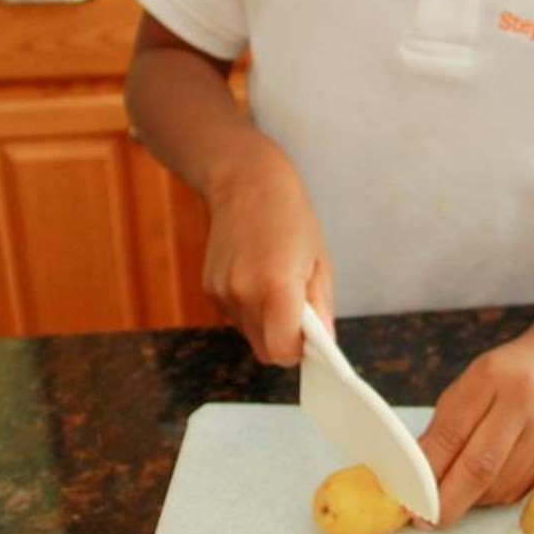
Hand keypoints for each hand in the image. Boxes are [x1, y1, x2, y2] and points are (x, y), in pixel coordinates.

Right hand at [202, 142, 332, 366]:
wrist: (246, 182)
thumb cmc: (291, 217)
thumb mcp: (319, 260)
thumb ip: (320, 307)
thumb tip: (323, 343)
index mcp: (275, 285)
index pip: (283, 351)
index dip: (300, 350)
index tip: (312, 337)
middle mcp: (242, 293)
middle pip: (265, 351)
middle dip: (285, 342)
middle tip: (300, 314)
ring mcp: (221, 292)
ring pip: (250, 334)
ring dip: (267, 324)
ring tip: (277, 285)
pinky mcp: (210, 288)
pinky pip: (236, 316)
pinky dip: (251, 308)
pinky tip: (257, 275)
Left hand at [417, 335, 533, 526]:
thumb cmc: (507, 373)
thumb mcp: (469, 382)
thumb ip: (445, 423)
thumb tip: (418, 470)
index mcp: (490, 378)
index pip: (452, 434)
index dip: (428, 470)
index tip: (409, 495)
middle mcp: (521, 404)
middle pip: (479, 467)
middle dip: (447, 501)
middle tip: (425, 519)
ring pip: (497, 485)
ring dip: (468, 500)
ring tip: (451, 498)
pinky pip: (515, 489)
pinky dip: (490, 496)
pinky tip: (479, 489)